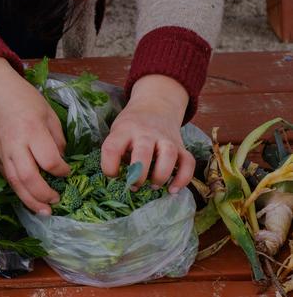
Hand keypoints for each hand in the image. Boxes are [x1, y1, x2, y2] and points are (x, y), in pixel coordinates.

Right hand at [0, 58, 70, 214]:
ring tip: (43, 211)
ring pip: (15, 182)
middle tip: (56, 202)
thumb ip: (56, 138)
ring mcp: (2, 152)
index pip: (49, 160)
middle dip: (44, 194)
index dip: (61, 170)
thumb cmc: (23, 98)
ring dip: (30, 200)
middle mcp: (15, 144)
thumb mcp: (48, 113)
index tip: (67, 172)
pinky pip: (7, 177)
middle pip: (28, 177)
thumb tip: (60, 160)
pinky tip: (28, 198)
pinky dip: (18, 190)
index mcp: (32, 130)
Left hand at [101, 74, 194, 191]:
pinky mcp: (181, 146)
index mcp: (125, 130)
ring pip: (169, 155)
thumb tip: (119, 181)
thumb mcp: (117, 132)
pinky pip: (188, 162)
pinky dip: (183, 178)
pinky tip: (172, 190)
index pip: (112, 148)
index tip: (113, 175)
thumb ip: (117, 152)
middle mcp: (146, 133)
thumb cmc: (131, 127)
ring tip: (153, 186)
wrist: (155, 106)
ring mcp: (166, 139)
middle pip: (143, 153)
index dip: (109, 166)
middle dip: (138, 174)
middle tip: (134, 185)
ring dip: (160, 175)